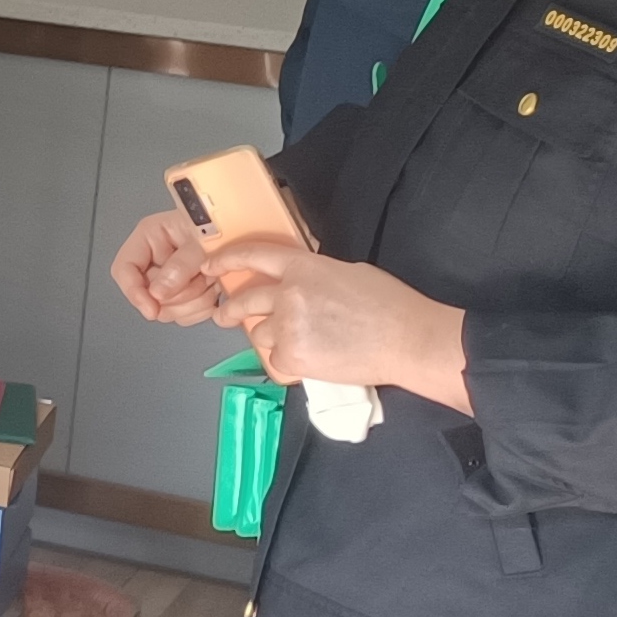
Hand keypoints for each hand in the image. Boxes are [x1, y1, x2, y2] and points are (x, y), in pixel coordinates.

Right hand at [112, 208, 222, 325]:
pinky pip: (187, 315)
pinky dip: (203, 307)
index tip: (152, 310)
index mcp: (148, 240)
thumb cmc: (222, 226)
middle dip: (177, 296)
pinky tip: (215, 290)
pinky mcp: (187, 294)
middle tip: (202, 281)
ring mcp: (170, 281)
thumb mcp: (200, 241)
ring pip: (169, 310)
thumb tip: (157, 294)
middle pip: (149, 295)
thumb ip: (180, 266)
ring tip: (213, 281)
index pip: (124, 270)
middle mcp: (154, 262)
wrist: (248, 231)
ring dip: (194, 302)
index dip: (133, 292)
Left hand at [196, 234, 473, 410]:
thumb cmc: (388, 303)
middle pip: (244, 300)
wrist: (408, 339)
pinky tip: (312, 359)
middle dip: (229, 310)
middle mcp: (287, 293)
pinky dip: (289, 360)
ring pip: (258, 333)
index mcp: (303, 266)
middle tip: (225, 315)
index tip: (208, 265)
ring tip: (298, 342)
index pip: (252, 256)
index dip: (225, 259)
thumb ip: (313, 275)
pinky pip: (276, 359)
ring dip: (270, 337)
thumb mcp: (346, 272)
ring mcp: (287, 326)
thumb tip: (296, 283)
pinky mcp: (292, 355)